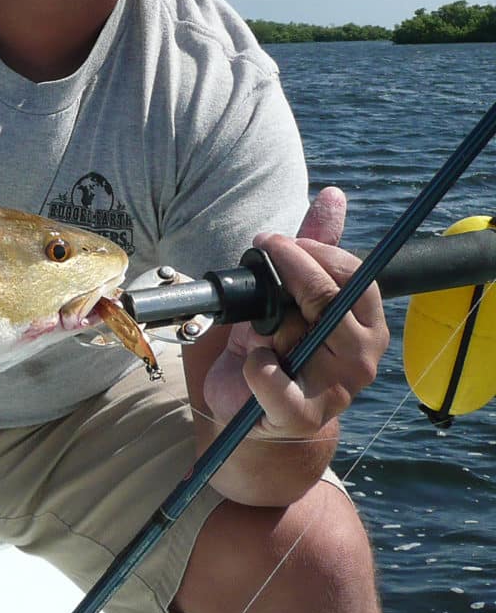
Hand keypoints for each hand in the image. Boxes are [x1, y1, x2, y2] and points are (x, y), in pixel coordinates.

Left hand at [203, 187, 389, 437]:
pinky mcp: (304, 416)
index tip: (276, 241)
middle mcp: (362, 353)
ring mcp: (339, 388)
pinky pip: (277, 384)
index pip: (354, 275)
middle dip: (293, 270)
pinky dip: (257, 370)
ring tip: (258, 325)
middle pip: (334, 298)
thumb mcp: (285, 296)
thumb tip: (333, 196)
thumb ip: (310, 251)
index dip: (314, 251)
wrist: (249, 411)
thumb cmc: (271, 350)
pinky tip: (253, 363)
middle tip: (263, 254)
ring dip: (275, 323)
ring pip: (308, 335)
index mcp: (364, 322)